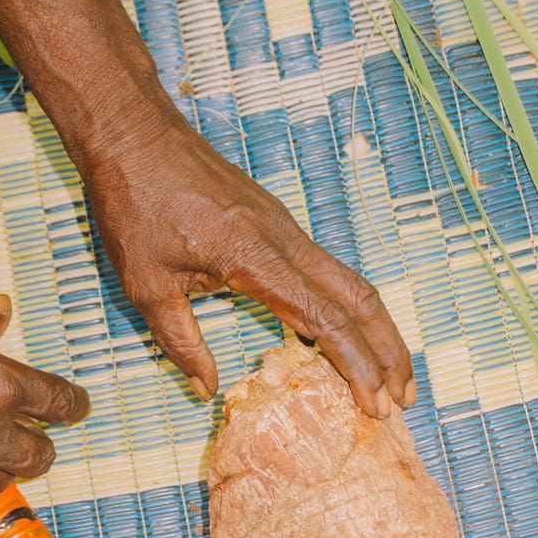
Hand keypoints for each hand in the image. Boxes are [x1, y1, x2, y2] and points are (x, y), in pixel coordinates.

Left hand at [84, 115, 413, 416]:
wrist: (134, 131)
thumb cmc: (134, 202)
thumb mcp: (146, 283)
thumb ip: (180, 341)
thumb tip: (205, 390)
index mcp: (258, 258)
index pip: (326, 320)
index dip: (355, 366)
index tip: (373, 406)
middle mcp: (286, 240)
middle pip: (360, 298)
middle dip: (389, 352)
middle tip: (402, 400)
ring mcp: (286, 228)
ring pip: (350, 281)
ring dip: (376, 329)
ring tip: (389, 375)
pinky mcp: (277, 223)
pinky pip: (327, 270)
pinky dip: (349, 308)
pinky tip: (344, 336)